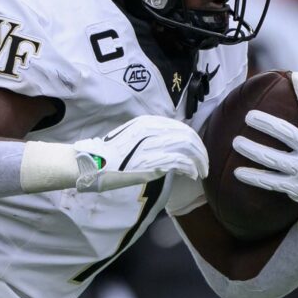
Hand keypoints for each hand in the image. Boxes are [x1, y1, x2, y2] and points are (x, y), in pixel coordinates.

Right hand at [69, 114, 207, 192]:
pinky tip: (192, 175)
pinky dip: (191, 168)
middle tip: (204, 165)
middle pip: (188, 136)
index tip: (196, 153)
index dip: (193, 140)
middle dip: (201, 151)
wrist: (93, 163)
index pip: (180, 128)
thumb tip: (167, 147)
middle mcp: (153, 129)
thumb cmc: (108, 155)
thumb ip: (147, 139)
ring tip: (201, 172)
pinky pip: (181, 161)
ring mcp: (154, 144)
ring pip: (188, 147)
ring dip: (199, 161)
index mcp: (147, 122)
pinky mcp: (154, 160)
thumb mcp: (129, 138)